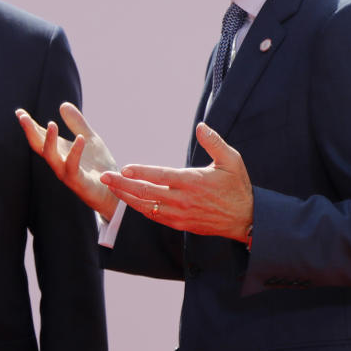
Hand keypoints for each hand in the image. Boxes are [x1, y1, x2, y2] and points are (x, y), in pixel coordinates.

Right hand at [15, 102, 119, 219]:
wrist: (114, 188)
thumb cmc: (98, 166)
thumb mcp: (89, 138)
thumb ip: (77, 123)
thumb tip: (63, 104)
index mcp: (59, 151)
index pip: (39, 136)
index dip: (29, 125)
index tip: (19, 112)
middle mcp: (58, 161)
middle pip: (38, 146)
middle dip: (30, 131)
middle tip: (22, 117)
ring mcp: (66, 172)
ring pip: (51, 157)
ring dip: (49, 141)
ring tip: (51, 124)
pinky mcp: (79, 181)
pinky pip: (73, 166)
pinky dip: (75, 152)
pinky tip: (80, 138)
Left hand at [100, 122, 252, 242]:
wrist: (246, 219)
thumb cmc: (238, 187)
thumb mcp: (232, 160)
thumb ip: (214, 142)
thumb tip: (201, 126)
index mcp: (192, 182)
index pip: (161, 176)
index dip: (141, 172)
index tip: (125, 167)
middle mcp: (183, 200)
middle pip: (146, 192)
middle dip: (122, 184)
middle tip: (104, 176)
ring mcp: (180, 215)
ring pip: (146, 207)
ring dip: (126, 197)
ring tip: (110, 187)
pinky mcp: (180, 224)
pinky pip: (154, 216)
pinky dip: (140, 208)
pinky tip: (129, 200)